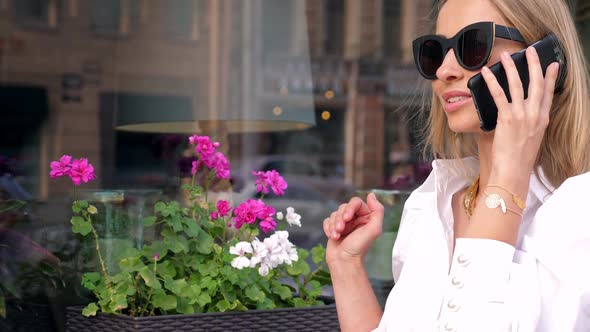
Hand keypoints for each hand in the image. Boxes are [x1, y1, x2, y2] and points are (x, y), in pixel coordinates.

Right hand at [323, 193, 383, 266]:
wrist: (344, 261)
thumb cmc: (359, 247)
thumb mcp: (374, 229)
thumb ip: (377, 211)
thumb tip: (371, 195)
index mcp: (366, 217)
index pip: (355, 202)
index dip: (350, 208)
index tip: (347, 218)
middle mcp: (355, 219)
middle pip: (343, 206)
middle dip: (340, 218)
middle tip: (341, 229)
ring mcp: (344, 223)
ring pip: (334, 213)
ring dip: (334, 225)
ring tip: (337, 236)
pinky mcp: (334, 228)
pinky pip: (327, 220)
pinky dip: (328, 228)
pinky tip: (333, 236)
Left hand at [481, 47, 559, 184]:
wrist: (513, 171)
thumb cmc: (518, 160)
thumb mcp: (529, 140)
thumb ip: (525, 125)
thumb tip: (514, 116)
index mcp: (542, 120)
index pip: (549, 94)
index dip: (551, 78)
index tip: (553, 65)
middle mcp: (535, 115)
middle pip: (536, 84)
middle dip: (534, 65)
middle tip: (531, 51)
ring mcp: (522, 115)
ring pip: (517, 85)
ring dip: (511, 68)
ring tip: (505, 56)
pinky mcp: (507, 118)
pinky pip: (498, 94)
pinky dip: (492, 82)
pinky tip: (486, 73)